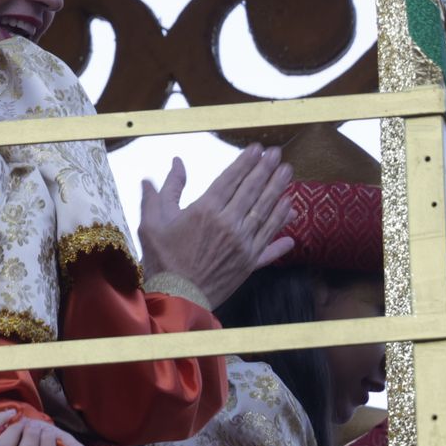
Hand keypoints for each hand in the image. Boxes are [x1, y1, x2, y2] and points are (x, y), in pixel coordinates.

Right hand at [138, 146, 295, 308]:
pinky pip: (271, 241)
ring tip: (288, 173)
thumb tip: (175, 163)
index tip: (258, 149)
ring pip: (266, 212)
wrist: (176, 296)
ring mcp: (243, 244)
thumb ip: (166, 189)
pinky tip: (291, 212)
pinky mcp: (250, 263)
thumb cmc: (162, 258)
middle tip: (278, 154)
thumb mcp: (154, 220)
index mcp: (205, 210)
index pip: (231, 179)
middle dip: (266, 170)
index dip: (246, 162)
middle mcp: (229, 224)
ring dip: (279, 190)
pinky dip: (282, 226)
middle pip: (253, 191)